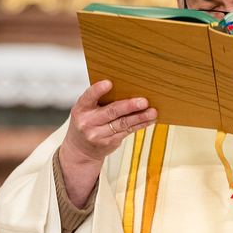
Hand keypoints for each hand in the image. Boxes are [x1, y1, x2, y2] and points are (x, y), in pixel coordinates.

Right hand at [59, 81, 156, 206]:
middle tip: (143, 101)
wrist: (81, 150)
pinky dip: (140, 124)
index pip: (88, 97)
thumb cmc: (87, 122)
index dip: (98, 90)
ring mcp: (98, 134)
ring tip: (152, 111)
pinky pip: (127, 131)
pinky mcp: (110, 142)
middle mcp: (88, 122)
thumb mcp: (85, 110)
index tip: (109, 83)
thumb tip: (125, 87)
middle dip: (129, 106)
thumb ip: (98, 100)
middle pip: (111, 112)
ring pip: (123, 123)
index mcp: (81, 109)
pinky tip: (149, 119)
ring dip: (140, 117)